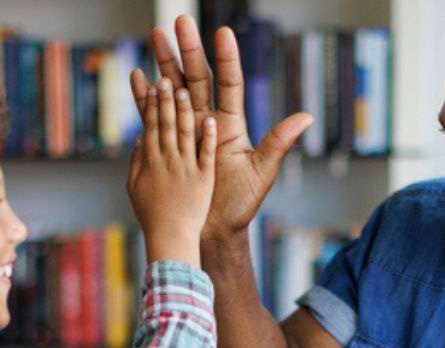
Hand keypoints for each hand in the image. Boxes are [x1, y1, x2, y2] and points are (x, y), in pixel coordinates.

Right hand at [126, 77, 217, 267]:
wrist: (173, 240)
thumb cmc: (153, 216)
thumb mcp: (135, 188)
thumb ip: (138, 161)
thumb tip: (140, 138)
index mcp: (152, 161)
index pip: (153, 125)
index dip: (153, 104)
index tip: (153, 83)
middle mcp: (170, 160)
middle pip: (167, 123)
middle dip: (166, 100)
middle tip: (165, 77)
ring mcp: (188, 168)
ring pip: (185, 133)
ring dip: (185, 111)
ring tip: (185, 90)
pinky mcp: (204, 179)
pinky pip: (206, 155)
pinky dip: (208, 139)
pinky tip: (210, 121)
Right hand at [130, 15, 312, 242]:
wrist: (213, 230)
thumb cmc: (240, 204)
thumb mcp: (261, 171)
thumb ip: (278, 142)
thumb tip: (306, 117)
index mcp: (229, 123)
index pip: (228, 82)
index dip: (226, 58)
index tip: (222, 32)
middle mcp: (207, 120)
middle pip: (196, 77)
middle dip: (187, 49)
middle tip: (178, 21)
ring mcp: (185, 130)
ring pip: (173, 89)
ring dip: (164, 63)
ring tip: (155, 36)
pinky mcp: (168, 143)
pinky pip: (154, 116)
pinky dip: (145, 97)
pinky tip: (138, 76)